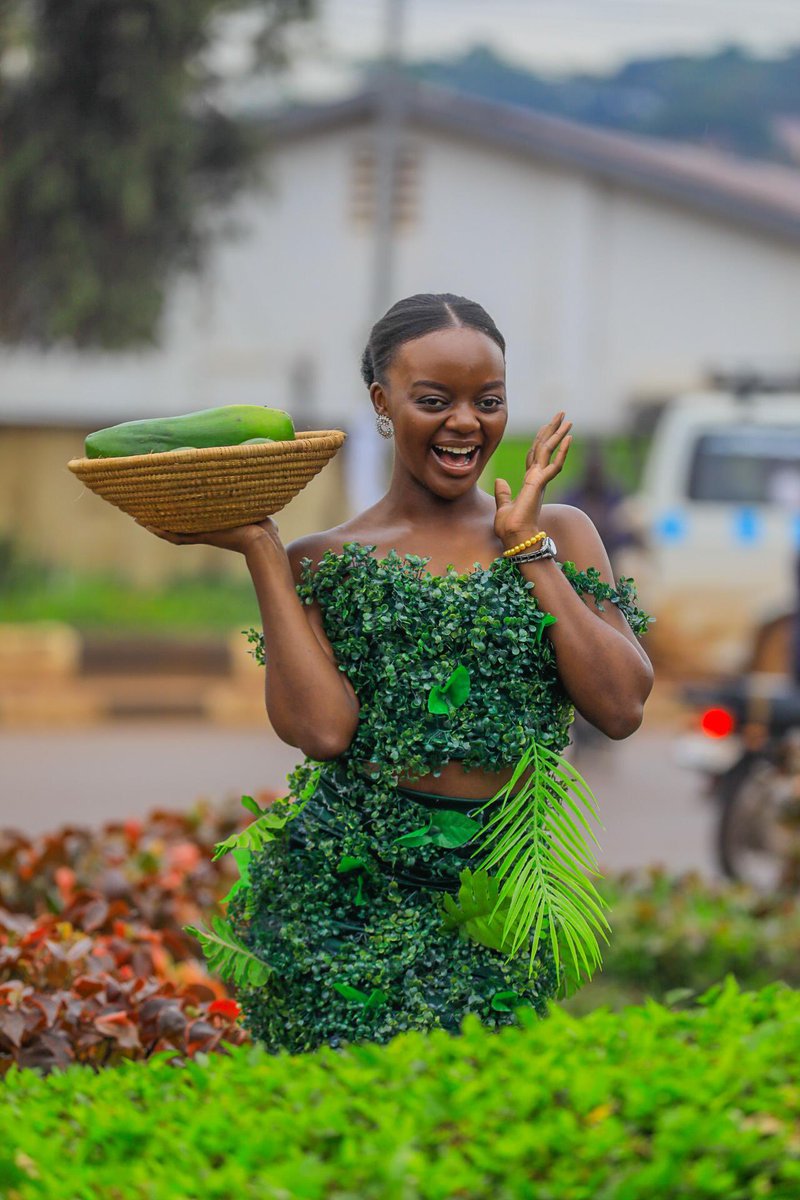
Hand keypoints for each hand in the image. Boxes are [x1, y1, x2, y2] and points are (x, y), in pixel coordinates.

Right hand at [136, 516, 282, 555]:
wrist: (263, 539)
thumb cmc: (264, 527)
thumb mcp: (254, 510)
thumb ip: (254, 507)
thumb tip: (266, 508)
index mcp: (214, 523)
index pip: (190, 519)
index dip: (176, 514)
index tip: (163, 505)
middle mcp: (205, 529)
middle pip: (176, 525)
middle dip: (160, 518)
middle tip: (142, 511)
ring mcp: (202, 533)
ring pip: (172, 531)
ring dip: (155, 525)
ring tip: (139, 518)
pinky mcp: (202, 536)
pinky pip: (178, 535)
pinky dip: (163, 531)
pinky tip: (149, 525)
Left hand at [493, 411, 571, 548]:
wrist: (514, 538)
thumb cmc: (510, 528)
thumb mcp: (503, 506)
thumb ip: (503, 493)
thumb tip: (500, 481)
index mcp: (529, 482)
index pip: (534, 455)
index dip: (539, 440)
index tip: (545, 427)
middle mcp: (537, 479)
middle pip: (545, 448)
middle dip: (553, 430)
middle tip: (562, 414)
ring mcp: (540, 480)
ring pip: (550, 451)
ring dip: (559, 434)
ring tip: (568, 419)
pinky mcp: (540, 484)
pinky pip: (554, 464)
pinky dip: (561, 451)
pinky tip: (568, 438)